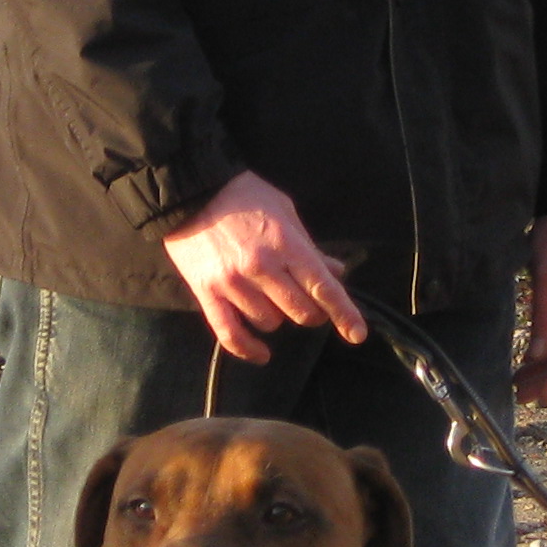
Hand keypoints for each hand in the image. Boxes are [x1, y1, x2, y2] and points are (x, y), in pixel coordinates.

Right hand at [161, 171, 364, 363]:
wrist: (189, 192)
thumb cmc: (244, 196)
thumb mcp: (285, 211)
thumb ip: (310, 247)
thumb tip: (336, 273)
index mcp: (285, 243)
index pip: (322, 287)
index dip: (344, 313)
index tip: (357, 334)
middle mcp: (261, 266)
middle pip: (300, 312)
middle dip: (311, 313)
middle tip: (307, 304)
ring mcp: (232, 282)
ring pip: (270, 323)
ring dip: (278, 318)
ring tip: (271, 301)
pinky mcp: (208, 293)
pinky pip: (231, 333)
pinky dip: (248, 349)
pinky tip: (262, 354)